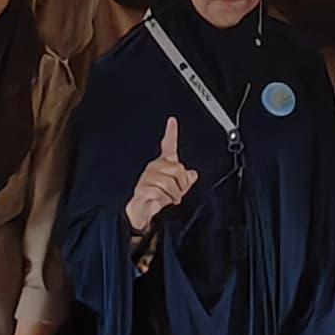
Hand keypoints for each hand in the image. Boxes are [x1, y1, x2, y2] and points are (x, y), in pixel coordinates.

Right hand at [126, 119, 198, 233]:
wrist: (141, 213)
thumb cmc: (157, 199)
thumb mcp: (176, 189)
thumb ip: (185, 180)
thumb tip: (193, 173)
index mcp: (162, 165)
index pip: (168, 146)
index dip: (171, 132)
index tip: (172, 120)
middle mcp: (154, 168)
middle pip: (178, 169)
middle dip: (181, 185)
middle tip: (176, 194)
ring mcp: (147, 178)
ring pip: (170, 183)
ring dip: (173, 196)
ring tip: (168, 200)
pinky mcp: (142, 190)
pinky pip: (160, 193)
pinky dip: (163, 201)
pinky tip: (159, 202)